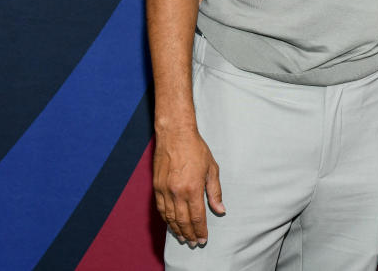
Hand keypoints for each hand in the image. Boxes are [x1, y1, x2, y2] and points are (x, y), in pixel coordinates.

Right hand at [153, 127, 224, 245]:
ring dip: (177, 230)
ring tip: (184, 238)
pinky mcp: (156, 187)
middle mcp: (177, 192)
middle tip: (194, 243)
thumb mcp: (212, 168)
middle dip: (189, 234)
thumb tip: (220, 209)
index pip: (197, 217)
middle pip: (182, 221)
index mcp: (192, 188)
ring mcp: (164, 190)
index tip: (204, 239)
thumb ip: (215, 191)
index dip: (200, 230)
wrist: (175, 135)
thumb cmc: (196, 149)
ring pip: (170, 218)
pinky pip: (161, 209)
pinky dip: (166, 220)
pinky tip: (171, 224)